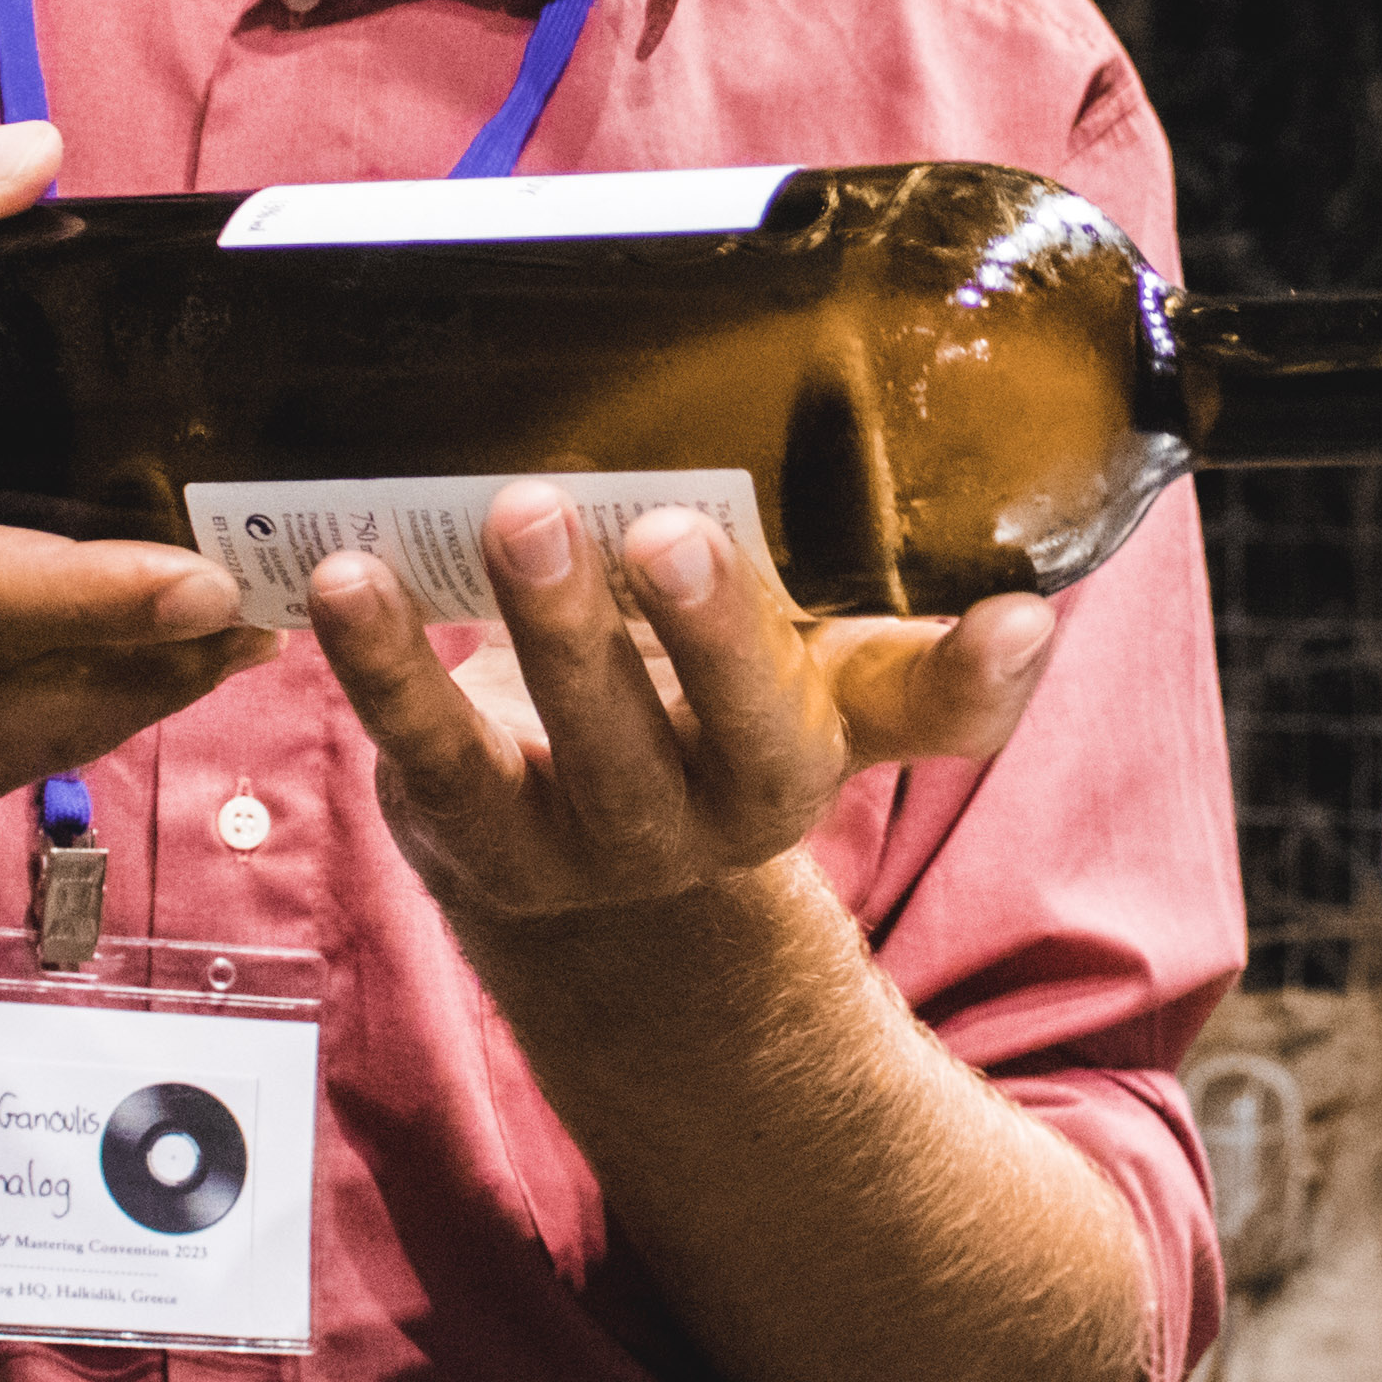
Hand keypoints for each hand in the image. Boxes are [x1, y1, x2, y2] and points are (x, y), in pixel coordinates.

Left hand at [312, 483, 1054, 929]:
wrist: (574, 867)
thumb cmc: (698, 721)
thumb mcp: (804, 684)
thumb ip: (899, 639)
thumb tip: (1030, 611)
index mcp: (813, 756)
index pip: (917, 720)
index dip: (972, 680)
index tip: (1020, 616)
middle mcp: (715, 818)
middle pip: (733, 735)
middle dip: (705, 632)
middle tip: (671, 523)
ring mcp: (589, 844)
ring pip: (578, 748)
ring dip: (548, 636)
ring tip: (517, 514)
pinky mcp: (467, 835)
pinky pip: (428, 753)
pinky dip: (385, 667)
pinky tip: (351, 582)